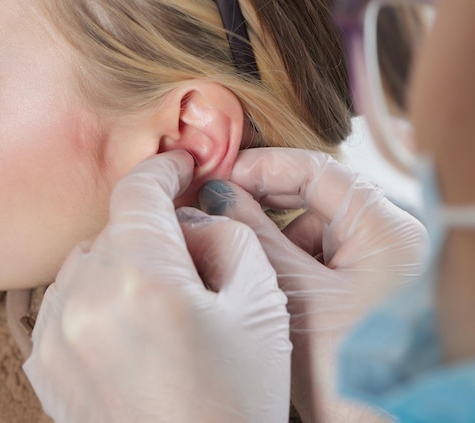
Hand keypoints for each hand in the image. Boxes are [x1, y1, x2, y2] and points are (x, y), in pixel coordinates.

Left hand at [23, 151, 291, 422]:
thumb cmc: (237, 399)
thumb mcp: (261, 304)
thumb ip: (227, 237)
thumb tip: (191, 220)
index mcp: (141, 276)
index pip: (139, 192)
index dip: (162, 169)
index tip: (178, 165)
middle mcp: (85, 297)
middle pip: (116, 229)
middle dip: (155, 233)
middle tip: (192, 264)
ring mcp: (55, 333)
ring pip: (87, 263)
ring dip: (122, 265)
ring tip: (162, 309)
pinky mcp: (44, 363)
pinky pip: (66, 301)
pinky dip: (96, 298)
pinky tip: (130, 330)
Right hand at [199, 148, 428, 422]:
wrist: (369, 419)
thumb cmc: (342, 365)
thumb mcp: (291, 291)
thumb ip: (253, 232)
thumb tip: (217, 191)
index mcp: (386, 231)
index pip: (320, 170)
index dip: (265, 166)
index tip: (222, 173)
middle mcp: (386, 239)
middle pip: (315, 195)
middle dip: (264, 200)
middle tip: (217, 202)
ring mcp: (374, 261)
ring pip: (310, 225)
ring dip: (271, 232)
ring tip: (237, 249)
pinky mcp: (359, 281)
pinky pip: (314, 252)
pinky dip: (285, 256)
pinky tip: (261, 273)